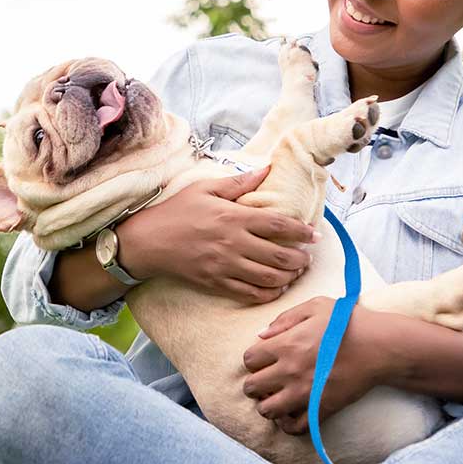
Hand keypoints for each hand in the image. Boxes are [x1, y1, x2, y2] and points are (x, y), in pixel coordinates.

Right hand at [116, 166, 317, 304]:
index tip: (315, 234)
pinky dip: (269, 294)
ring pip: (269, 278)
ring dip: (289, 277)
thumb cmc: (177, 211)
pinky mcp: (217, 283)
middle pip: (279, 256)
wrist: (148, 241)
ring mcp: (225, 266)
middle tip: (308, 257)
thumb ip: (239, 182)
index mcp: (233, 217)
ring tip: (296, 272)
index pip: (277, 225)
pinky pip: (250, 294)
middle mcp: (233, 243)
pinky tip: (276, 288)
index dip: (301, 231)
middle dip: (300, 259)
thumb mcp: (206, 189)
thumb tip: (266, 169)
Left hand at [241, 296, 387, 434]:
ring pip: (266, 411)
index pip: (248, 360)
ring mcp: (305, 394)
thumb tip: (261, 334)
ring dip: (266, 404)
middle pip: (251, 388)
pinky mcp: (321, 409)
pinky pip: (293, 428)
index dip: (253, 359)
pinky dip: (286, 423)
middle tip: (267, 378)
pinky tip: (290, 411)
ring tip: (276, 396)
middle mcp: (290, 371)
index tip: (264, 358)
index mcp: (286, 345)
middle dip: (255, 383)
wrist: (379, 347)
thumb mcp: (316, 306)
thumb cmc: (348, 322)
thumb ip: (285, 318)